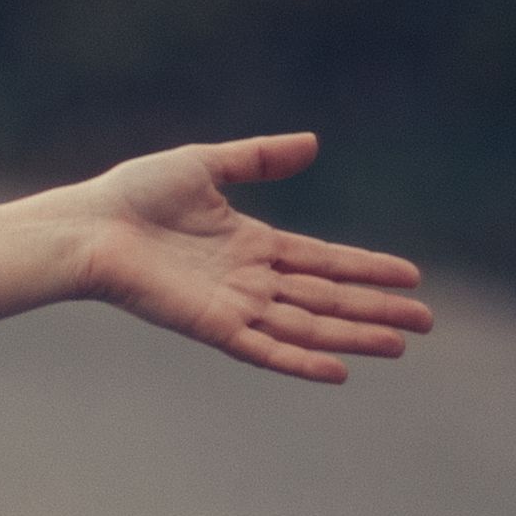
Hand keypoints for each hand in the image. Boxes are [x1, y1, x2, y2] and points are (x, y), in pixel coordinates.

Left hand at [0, 132, 436, 382]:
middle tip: (427, 322)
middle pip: (327, 298)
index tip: (412, 274)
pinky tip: (340, 372)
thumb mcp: (205, 165)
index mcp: (251, 244)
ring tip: (401, 344)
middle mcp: (249, 280)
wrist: (88, 226)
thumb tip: (313, 143)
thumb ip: (258, 159)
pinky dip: (300, 362)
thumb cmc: (132, 194)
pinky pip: (265, 349)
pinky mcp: (211, 327)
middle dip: (377, 309)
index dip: (367, 268)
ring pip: (307, 326)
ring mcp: (233, 306)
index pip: (323, 261)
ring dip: (354, 336)